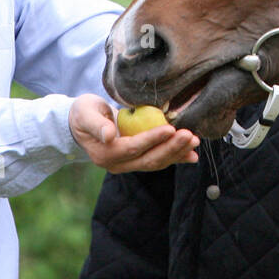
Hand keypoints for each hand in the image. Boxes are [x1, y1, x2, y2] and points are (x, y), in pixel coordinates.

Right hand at [68, 94, 198, 171]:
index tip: (170, 129)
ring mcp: (129, 164)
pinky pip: (159, 161)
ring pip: (156, 162)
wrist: (83, 124)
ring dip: (177, 153)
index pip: (133, 148)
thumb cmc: (84, 113)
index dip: (152, 139)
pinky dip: (176, 158)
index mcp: (105, 154)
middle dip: (171, 148)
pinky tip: (192, 155)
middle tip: (190, 136)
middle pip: (149, 160)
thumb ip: (97, 125)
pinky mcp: (138, 160)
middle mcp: (118, 164)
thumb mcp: (86, 114)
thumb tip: (108, 136)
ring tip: (195, 141)